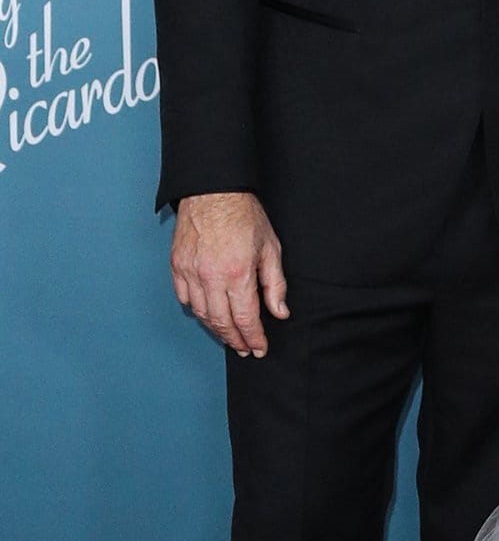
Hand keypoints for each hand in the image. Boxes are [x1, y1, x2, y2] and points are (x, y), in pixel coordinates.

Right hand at [171, 192, 288, 356]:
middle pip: (222, 322)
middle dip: (235, 340)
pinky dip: (196, 310)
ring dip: (216, 329)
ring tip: (229, 337)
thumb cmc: (245, 216)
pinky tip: (207, 314)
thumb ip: (275, 284)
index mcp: (237, 274)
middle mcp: (211, 277)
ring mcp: (190, 272)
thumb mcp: (271, 248)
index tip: (259, 348)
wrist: (214, 191)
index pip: (245, 318)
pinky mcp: (177, 265)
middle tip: (245, 349)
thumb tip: (279, 312)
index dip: (253, 337)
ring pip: (201, 314)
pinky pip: (183, 298)